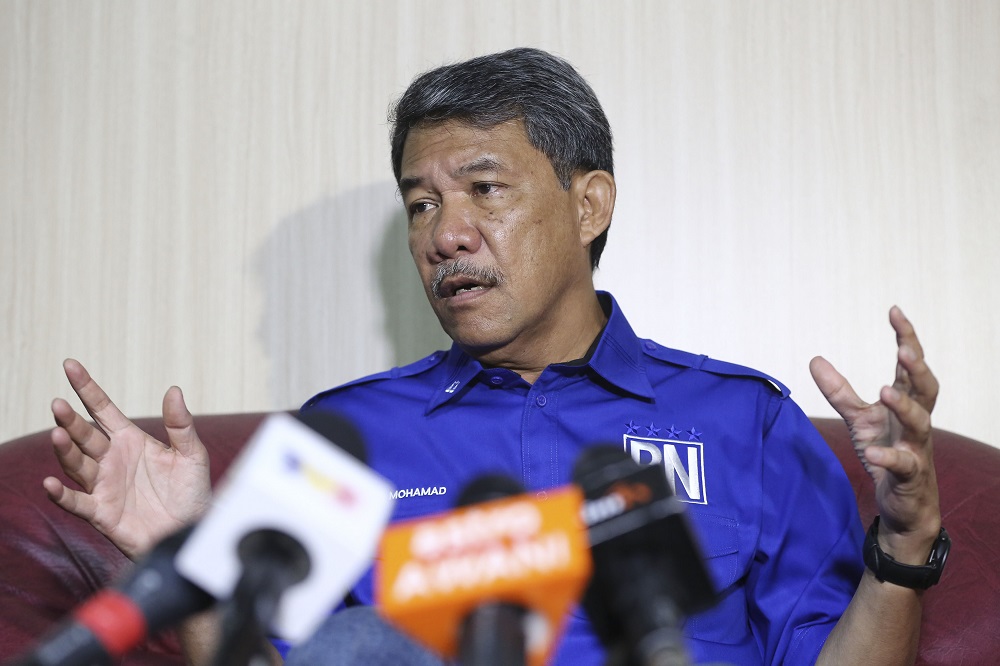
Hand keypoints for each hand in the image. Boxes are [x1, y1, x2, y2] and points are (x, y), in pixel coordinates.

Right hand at [43, 359, 212, 559]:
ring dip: (65, 450)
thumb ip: (180, 424)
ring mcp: (104, 485)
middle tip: (59, 404)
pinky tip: (50, 482)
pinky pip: (77, 502)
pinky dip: (62, 494)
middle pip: (85, 435)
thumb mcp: (191, 454)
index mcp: (131, 441)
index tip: (70, 366)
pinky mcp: (102, 512)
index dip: (87, 388)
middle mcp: (112, 460)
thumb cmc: (191, 493)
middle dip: (71, 420)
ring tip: (57, 434)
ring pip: (77, 464)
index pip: (104, 409)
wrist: (193, 529)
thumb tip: (174, 390)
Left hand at [810, 307, 940, 563]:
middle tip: (904, 350)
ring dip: (905, 406)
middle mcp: (916, 422)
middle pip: (926, 389)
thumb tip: (814, 359)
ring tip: (885, 390)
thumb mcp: (859, 420)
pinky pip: (904, 464)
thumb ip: (840, 391)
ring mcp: (917, 448)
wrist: (904, 503)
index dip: (906, 338)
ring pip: (920, 423)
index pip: (910, 366)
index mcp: (906, 403)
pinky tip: (875, 451)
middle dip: (917, 368)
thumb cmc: (887, 453)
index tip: (895, 311)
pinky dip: (890, 456)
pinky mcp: (910, 476)